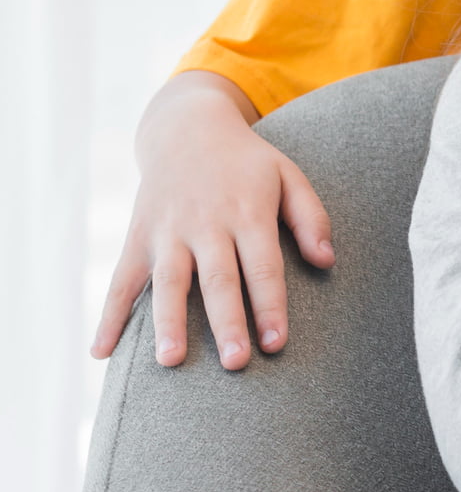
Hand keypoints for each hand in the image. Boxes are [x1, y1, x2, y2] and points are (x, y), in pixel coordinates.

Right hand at [94, 72, 333, 368]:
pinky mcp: (138, 236)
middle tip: (236, 363)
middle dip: (227, 323)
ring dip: (169, 322)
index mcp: (248, 211)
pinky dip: (109, 315)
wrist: (186, 128)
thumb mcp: (288, 175)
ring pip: (168, 282)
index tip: (277, 343)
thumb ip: (310, 218)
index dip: (271, 305)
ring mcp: (168, 231)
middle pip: (218, 279)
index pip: (263, 266)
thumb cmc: (247, 163)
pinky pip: (121, 280)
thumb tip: (327, 261)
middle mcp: (206, 223)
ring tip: (172, 362)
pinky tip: (101, 352)